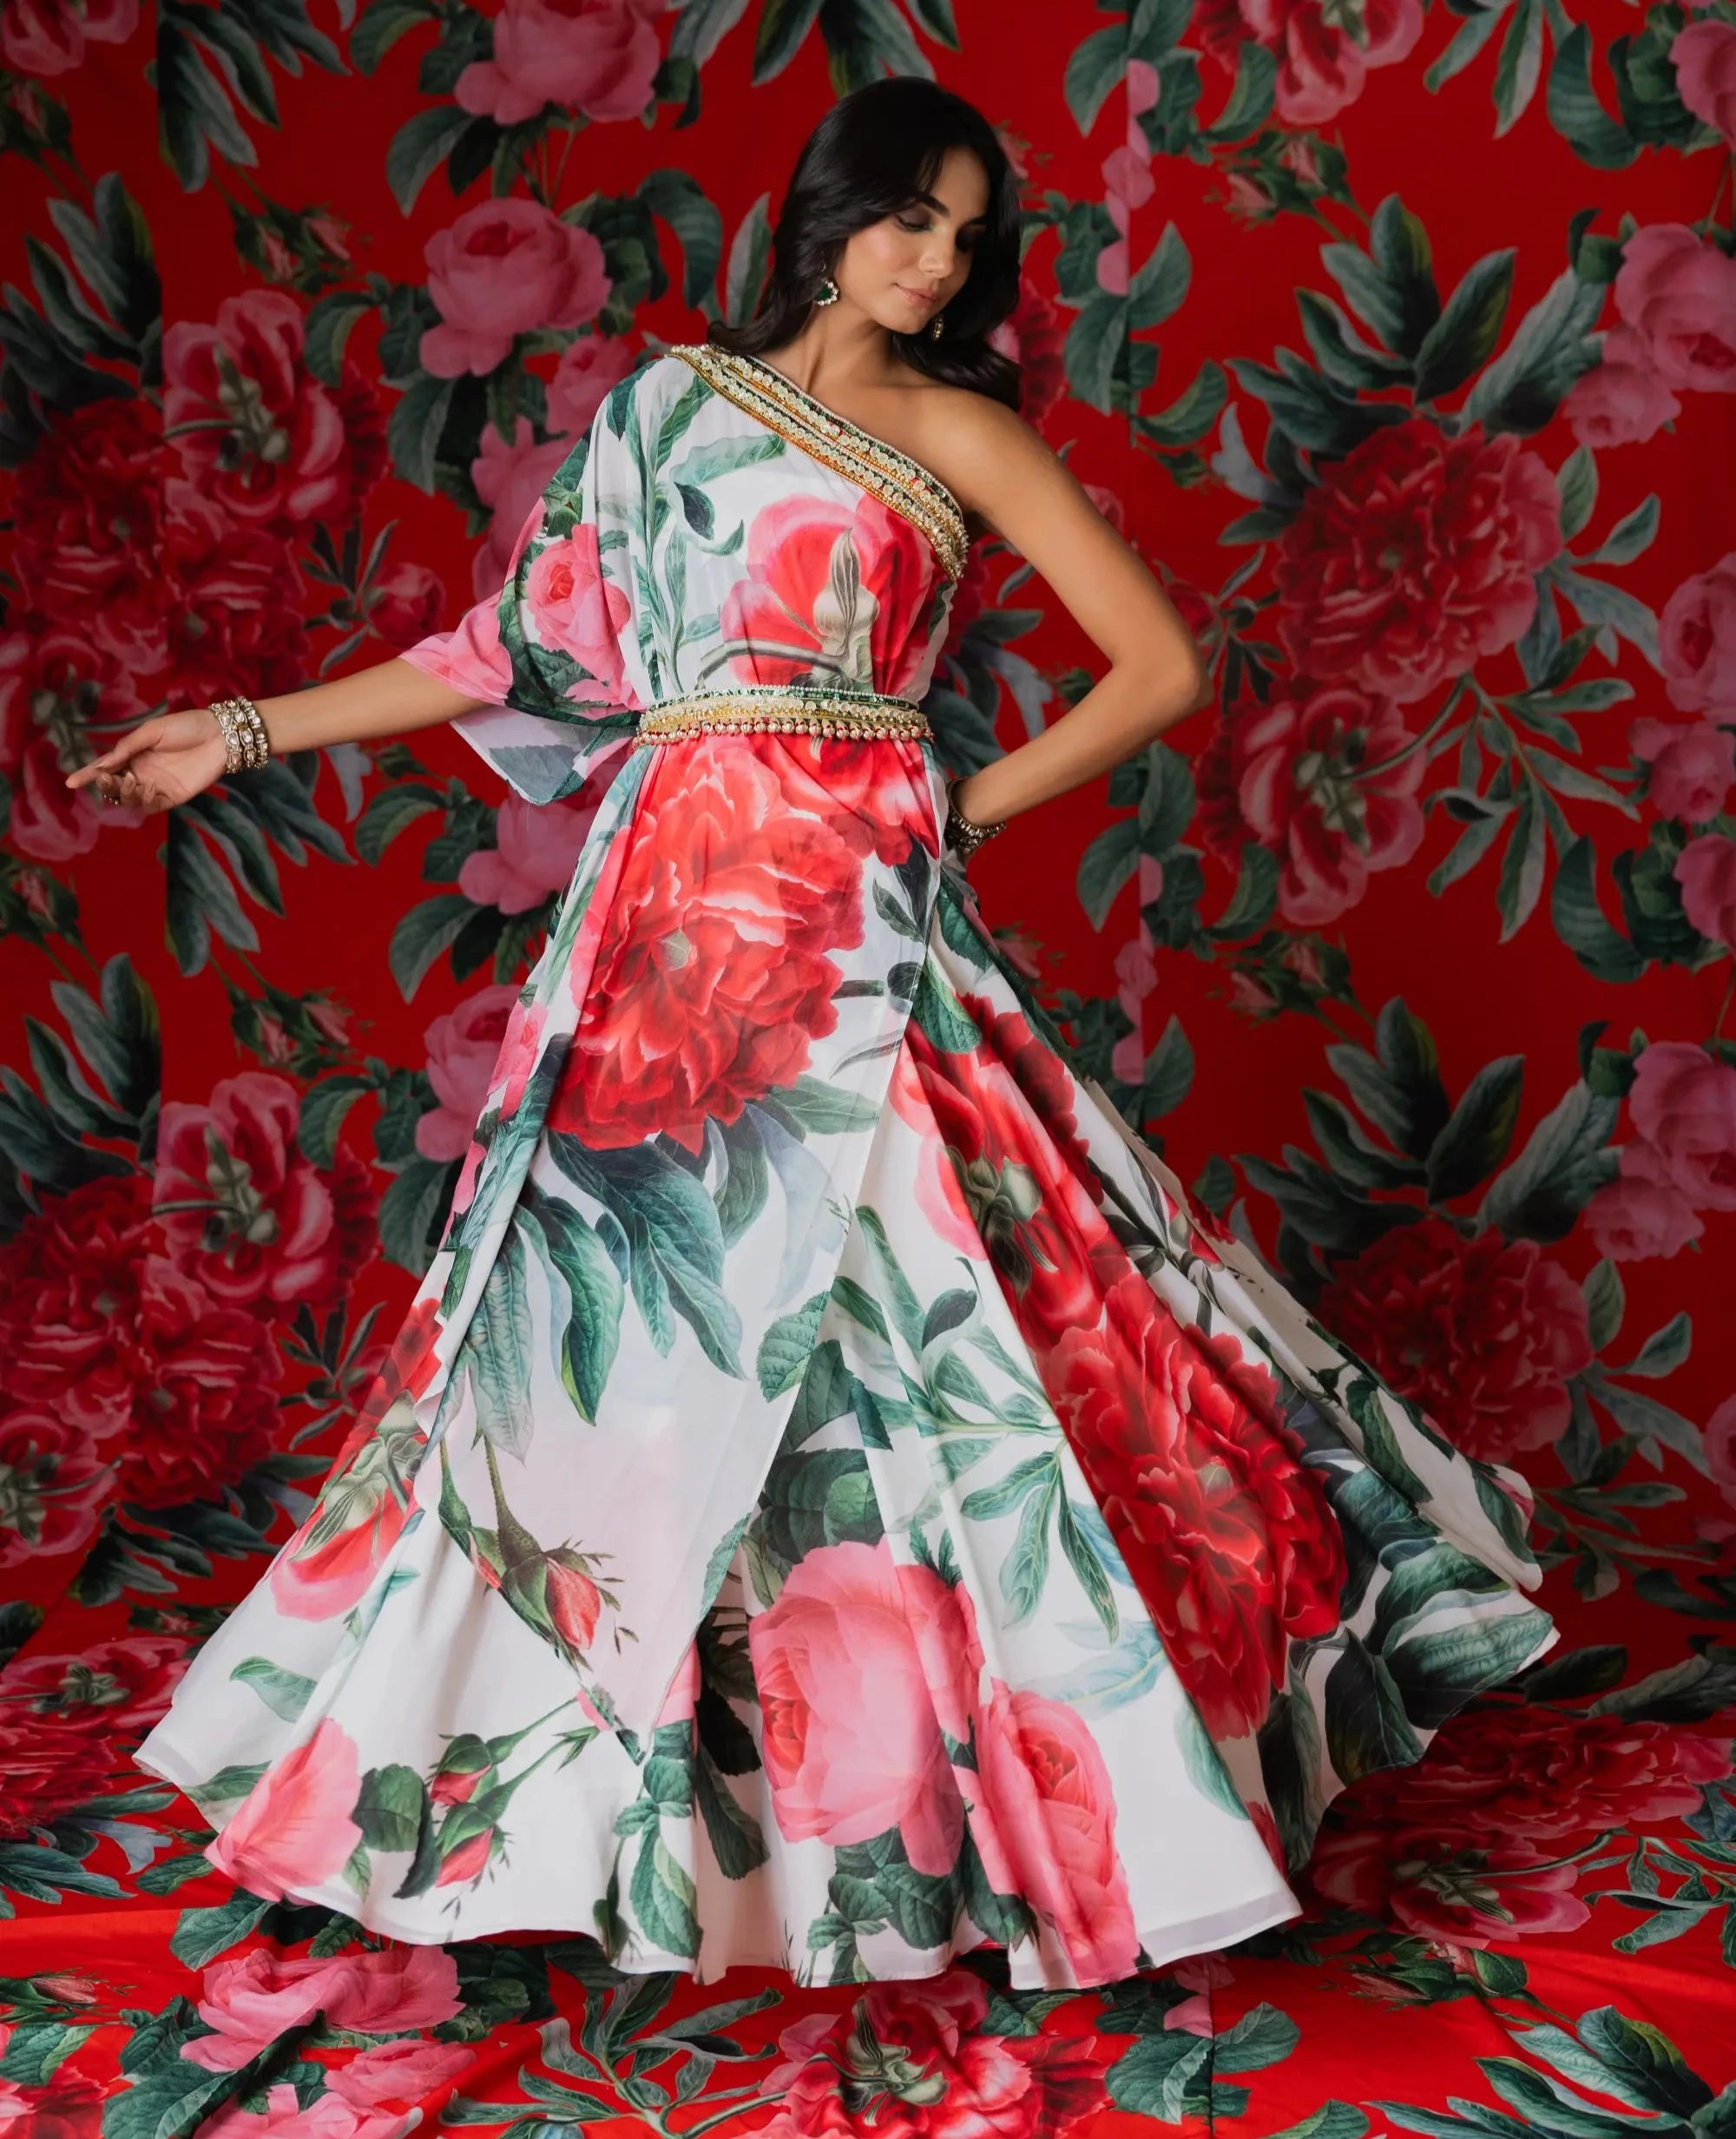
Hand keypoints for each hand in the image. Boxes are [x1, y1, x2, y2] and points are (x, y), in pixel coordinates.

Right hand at [64, 708, 231, 816]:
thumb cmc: (186, 727)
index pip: (106, 767)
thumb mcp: (152, 731)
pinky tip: (149, 788)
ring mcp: (157, 786)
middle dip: (106, 785)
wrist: (219, 736)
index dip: (88, 775)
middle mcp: (141, 772)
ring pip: (130, 799)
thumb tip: (104, 763)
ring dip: (124, 793)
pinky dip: (145, 801)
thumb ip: (128, 747)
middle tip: (106, 779)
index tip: (71, 782)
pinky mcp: (173, 797)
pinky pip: (152, 806)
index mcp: (133, 754)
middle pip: (115, 786)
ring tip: (131, 780)